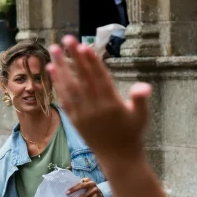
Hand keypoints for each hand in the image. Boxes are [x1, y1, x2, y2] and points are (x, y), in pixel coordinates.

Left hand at [47, 35, 152, 166]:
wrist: (118, 158)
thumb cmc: (132, 133)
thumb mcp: (141, 116)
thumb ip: (140, 100)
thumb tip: (144, 87)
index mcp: (112, 104)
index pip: (99, 79)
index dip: (91, 63)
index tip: (84, 47)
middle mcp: (95, 108)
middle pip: (82, 79)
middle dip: (74, 58)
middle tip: (67, 38)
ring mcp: (82, 115)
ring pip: (69, 88)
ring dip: (60, 68)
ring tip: (54, 49)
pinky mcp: (75, 120)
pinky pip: (64, 100)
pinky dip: (57, 85)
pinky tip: (52, 70)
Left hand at [67, 177, 104, 196]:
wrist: (100, 195)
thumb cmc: (89, 190)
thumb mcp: (85, 186)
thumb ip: (79, 186)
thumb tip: (67, 191)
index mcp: (87, 180)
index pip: (79, 182)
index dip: (73, 186)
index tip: (67, 191)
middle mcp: (91, 183)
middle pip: (82, 186)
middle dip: (74, 190)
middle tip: (67, 194)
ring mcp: (95, 190)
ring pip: (85, 195)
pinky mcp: (96, 196)